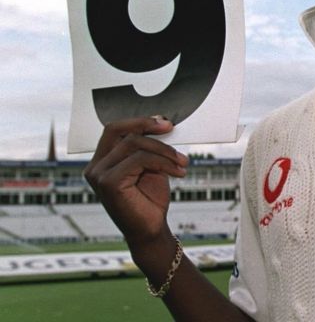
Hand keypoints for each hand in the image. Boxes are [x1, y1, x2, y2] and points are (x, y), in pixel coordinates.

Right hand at [83, 116, 188, 245]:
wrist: (152, 230)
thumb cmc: (150, 199)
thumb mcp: (151, 165)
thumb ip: (148, 146)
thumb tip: (160, 121)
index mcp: (102, 160)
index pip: (114, 129)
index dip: (139, 121)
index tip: (164, 122)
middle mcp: (95, 166)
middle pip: (120, 131)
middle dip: (148, 126)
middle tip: (172, 129)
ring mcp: (99, 175)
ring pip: (134, 144)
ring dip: (164, 150)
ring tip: (182, 162)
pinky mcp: (108, 183)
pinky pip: (140, 159)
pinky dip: (163, 162)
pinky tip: (178, 172)